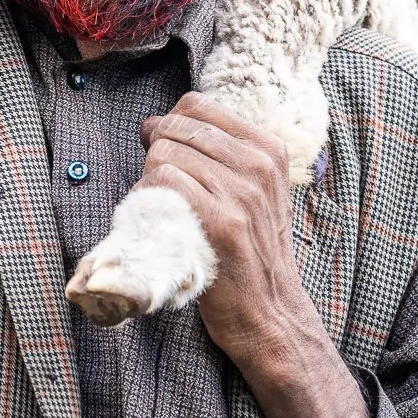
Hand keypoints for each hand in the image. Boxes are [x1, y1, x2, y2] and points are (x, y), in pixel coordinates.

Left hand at [137, 93, 301, 352]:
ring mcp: (243, 195)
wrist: (270, 312)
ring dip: (150, 181)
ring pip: (164, 154)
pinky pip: (163, 183)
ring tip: (163, 210)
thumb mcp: (249, 192)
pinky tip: (157, 221)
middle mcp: (259, 166)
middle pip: (176, 128)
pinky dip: (148, 200)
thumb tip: (151, 123)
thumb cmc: (249, 251)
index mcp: (268, 150)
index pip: (197, 105)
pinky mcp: (222, 224)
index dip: (170, 125)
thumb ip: (208, 153)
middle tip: (163, 190)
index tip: (168, 154)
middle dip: (157, 154)